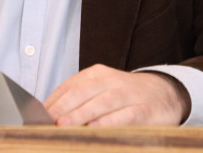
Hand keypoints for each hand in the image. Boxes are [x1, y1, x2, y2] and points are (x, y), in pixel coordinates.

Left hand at [44, 64, 189, 125]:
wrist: (165, 94)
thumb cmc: (125, 96)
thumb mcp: (101, 90)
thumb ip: (78, 100)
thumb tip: (49, 117)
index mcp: (97, 73)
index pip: (70, 85)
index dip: (53, 100)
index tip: (38, 115)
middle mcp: (112, 80)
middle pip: (84, 91)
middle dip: (64, 107)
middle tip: (48, 121)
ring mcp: (129, 94)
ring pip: (102, 102)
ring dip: (82, 114)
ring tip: (65, 126)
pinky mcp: (144, 110)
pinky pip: (125, 116)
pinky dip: (109, 123)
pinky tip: (96, 130)